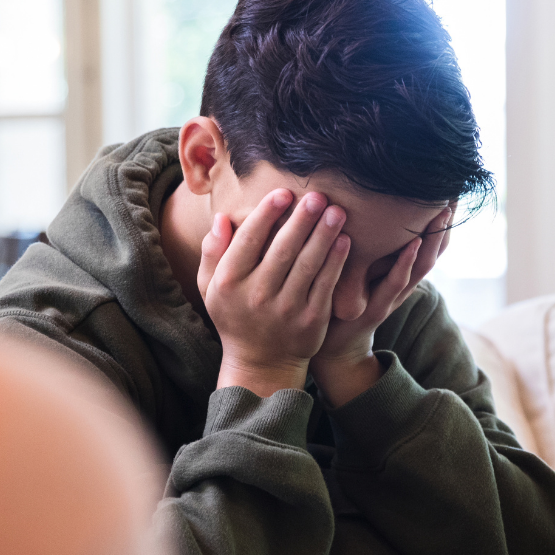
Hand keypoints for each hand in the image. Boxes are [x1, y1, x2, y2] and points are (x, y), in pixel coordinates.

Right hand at [198, 189, 349, 396]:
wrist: (260, 362)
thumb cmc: (235, 314)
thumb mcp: (210, 287)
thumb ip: (212, 252)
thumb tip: (222, 217)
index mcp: (229, 284)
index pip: (249, 241)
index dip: (266, 215)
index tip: (283, 192)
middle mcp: (256, 296)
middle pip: (282, 250)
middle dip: (302, 220)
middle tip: (317, 195)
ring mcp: (286, 310)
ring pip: (307, 265)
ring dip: (324, 235)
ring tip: (336, 211)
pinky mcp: (311, 320)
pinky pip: (325, 285)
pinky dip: (336, 262)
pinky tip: (344, 240)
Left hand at [310, 204, 454, 405]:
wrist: (328, 348)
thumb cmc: (336, 300)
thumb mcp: (354, 266)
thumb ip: (361, 240)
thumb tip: (354, 199)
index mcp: (397, 270)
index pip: (427, 240)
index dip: (440, 217)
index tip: (448, 187)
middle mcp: (400, 282)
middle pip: (432, 249)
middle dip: (444, 222)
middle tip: (455, 192)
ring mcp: (390, 297)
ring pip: (420, 265)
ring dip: (433, 238)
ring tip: (443, 212)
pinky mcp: (376, 310)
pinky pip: (394, 284)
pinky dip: (405, 264)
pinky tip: (413, 244)